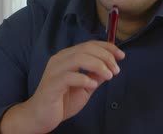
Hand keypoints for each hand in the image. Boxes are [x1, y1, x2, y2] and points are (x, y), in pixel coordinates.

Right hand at [0, 41, 124, 133]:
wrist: (41, 117)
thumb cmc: (62, 101)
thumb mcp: (84, 87)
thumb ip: (95, 76)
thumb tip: (110, 66)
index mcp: (67, 57)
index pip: (89, 45)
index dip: (107, 47)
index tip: (121, 55)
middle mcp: (60, 59)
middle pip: (86, 49)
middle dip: (105, 56)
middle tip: (116, 69)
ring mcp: (54, 71)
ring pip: (78, 58)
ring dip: (98, 65)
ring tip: (109, 76)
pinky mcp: (52, 84)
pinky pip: (69, 76)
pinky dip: (84, 78)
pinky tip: (93, 84)